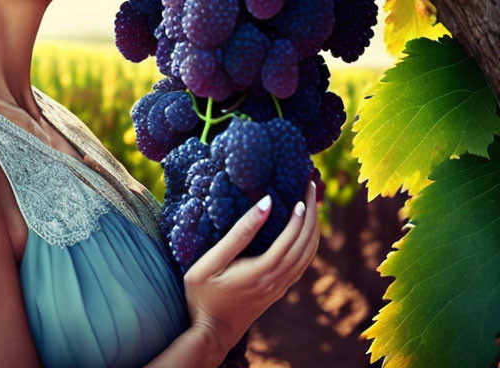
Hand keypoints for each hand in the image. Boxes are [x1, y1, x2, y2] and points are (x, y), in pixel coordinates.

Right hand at [183, 180, 319, 351]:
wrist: (211, 332)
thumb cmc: (203, 295)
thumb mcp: (211, 261)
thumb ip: (239, 234)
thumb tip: (266, 204)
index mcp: (262, 271)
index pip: (292, 238)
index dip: (301, 214)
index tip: (302, 191)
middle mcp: (277, 280)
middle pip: (306, 244)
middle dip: (312, 214)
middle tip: (310, 186)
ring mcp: (280, 287)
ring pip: (308, 255)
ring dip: (313, 228)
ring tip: (311, 202)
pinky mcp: (278, 290)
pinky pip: (302, 263)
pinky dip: (308, 243)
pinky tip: (303, 231)